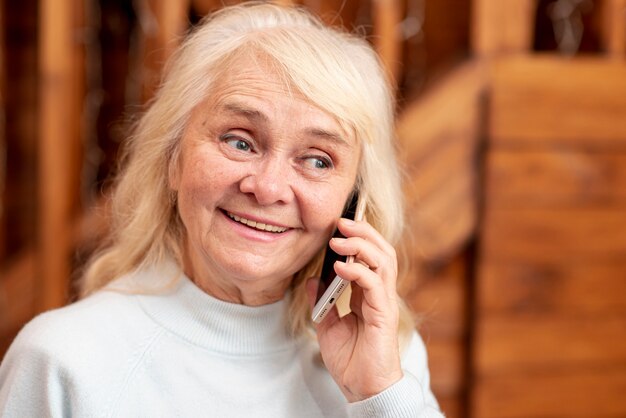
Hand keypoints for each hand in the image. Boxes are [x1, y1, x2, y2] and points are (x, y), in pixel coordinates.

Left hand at [306, 218, 402, 401]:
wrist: (362, 388)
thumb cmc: (351, 360)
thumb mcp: (327, 325)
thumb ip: (322, 301)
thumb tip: (311, 280)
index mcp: (368, 294)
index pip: (369, 256)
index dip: (357, 237)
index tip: (338, 224)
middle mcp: (379, 294)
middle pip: (381, 251)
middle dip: (363, 232)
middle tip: (341, 221)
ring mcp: (383, 302)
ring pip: (383, 261)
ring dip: (361, 245)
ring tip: (339, 239)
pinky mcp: (383, 315)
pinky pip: (374, 284)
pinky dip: (358, 271)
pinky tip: (340, 266)